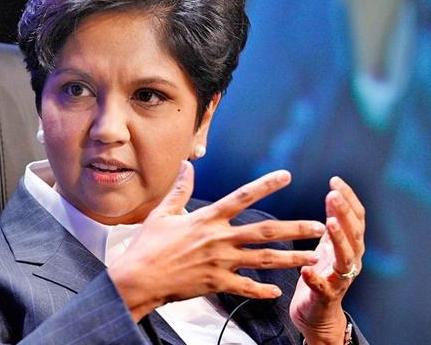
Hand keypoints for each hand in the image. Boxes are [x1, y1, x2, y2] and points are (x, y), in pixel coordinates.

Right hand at [109, 161, 326, 320]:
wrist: (139, 277)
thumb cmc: (148, 244)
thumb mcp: (163, 212)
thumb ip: (180, 189)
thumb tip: (187, 165)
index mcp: (207, 219)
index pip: (242, 197)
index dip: (265, 185)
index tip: (286, 176)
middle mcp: (219, 239)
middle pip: (264, 232)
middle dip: (295, 229)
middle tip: (319, 226)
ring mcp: (220, 263)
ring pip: (263, 261)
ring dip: (291, 259)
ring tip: (314, 257)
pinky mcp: (216, 284)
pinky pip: (245, 289)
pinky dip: (261, 291)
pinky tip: (276, 292)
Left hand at [290, 177, 365, 344]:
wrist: (316, 313)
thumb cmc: (321, 273)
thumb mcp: (328, 246)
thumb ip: (332, 224)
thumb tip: (333, 194)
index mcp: (349, 246)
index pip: (356, 218)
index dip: (348, 199)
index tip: (335, 180)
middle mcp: (350, 261)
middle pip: (354, 234)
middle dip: (344, 213)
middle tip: (332, 194)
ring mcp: (340, 280)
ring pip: (345, 259)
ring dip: (339, 240)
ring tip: (329, 224)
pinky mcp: (325, 297)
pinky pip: (322, 288)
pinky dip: (315, 278)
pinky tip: (305, 269)